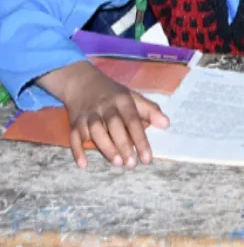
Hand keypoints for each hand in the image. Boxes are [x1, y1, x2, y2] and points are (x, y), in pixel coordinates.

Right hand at [42, 61, 168, 169]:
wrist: (81, 82)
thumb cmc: (113, 94)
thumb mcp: (133, 96)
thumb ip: (150, 110)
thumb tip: (166, 124)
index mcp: (122, 100)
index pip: (133, 121)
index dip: (141, 139)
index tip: (147, 158)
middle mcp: (105, 107)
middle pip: (114, 126)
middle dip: (124, 145)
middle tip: (132, 164)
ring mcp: (88, 115)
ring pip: (95, 132)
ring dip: (105, 147)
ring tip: (116, 162)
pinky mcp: (74, 122)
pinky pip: (74, 137)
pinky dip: (77, 151)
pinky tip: (83, 165)